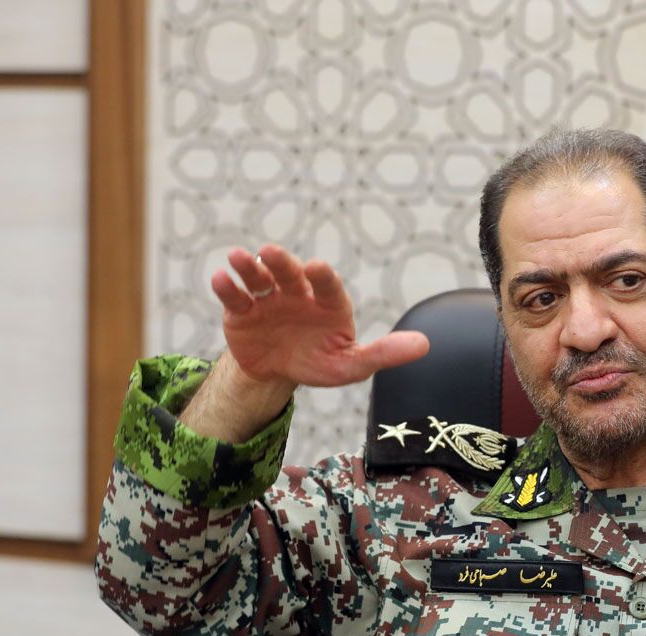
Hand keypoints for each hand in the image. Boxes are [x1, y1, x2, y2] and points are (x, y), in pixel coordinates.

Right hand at [212, 244, 429, 391]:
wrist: (278, 372)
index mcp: (328, 303)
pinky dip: (227, 287)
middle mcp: (298, 293)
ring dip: (250, 266)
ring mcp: (268, 298)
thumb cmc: (321, 362)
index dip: (322, 277)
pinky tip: (220, 279)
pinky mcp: (241, 310)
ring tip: (239, 257)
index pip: (328, 286)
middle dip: (282, 263)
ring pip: (260, 277)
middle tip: (272, 252)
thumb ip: (384, 353)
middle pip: (291, 274)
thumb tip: (425, 345)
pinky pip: (235, 297)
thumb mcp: (351, 364)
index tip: (317, 268)